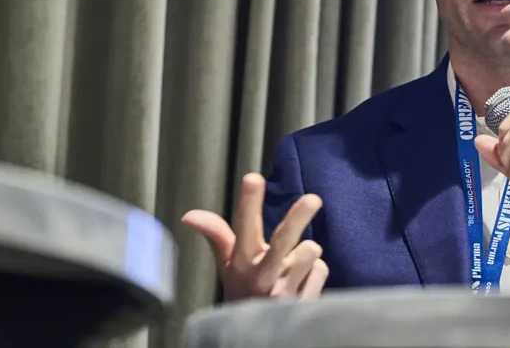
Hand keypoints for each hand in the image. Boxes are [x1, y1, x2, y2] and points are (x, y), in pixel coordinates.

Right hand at [182, 173, 328, 301]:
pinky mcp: (305, 303)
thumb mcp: (227, 266)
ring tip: (295, 263)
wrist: (254, 336)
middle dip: (296, 219)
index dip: (248, 203)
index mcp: (241, 262)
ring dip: (307, 253)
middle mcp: (262, 277)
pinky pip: (320, 270)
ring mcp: (284, 293)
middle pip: (281, 242)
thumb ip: (217, 236)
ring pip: (308, 253)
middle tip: (313, 199)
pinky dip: (314, 273)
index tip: (253, 178)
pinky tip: (302, 284)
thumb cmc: (244, 291)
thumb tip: (189, 215)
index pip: (243, 227)